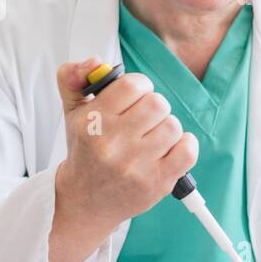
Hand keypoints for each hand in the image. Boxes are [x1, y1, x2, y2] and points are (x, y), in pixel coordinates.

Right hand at [48, 57, 197, 261]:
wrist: (86, 200)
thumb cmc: (86, 152)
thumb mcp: (72, 112)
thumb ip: (73, 78)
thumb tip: (94, 61)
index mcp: (93, 122)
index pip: (133, 84)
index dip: (139, 87)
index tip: (135, 98)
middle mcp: (113, 144)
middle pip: (157, 103)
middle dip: (153, 108)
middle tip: (143, 120)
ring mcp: (136, 166)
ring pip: (173, 126)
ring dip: (167, 128)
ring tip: (152, 137)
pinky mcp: (157, 183)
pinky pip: (188, 150)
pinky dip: (185, 145)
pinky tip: (170, 148)